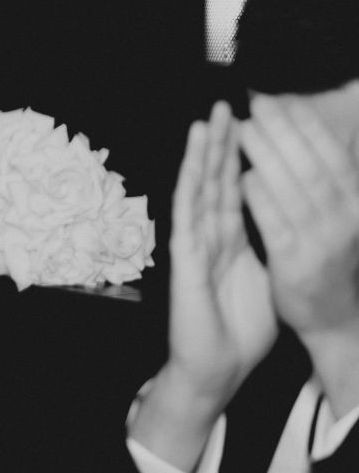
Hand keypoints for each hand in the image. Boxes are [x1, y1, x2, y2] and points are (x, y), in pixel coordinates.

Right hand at [162, 102, 277, 405]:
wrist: (217, 367)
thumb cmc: (240, 330)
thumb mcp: (266, 277)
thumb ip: (269, 246)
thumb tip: (286, 220)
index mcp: (231, 239)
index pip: (236, 188)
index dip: (242, 157)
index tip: (250, 124)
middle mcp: (210, 236)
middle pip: (217, 180)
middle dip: (223, 143)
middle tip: (227, 105)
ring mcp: (195, 245)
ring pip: (199, 190)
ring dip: (203, 155)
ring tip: (208, 120)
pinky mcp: (186, 260)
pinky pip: (188, 216)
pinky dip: (191, 187)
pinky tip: (194, 164)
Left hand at [239, 94, 358, 344]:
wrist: (334, 316)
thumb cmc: (329, 253)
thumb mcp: (340, 214)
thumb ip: (325, 177)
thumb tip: (302, 128)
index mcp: (358, 202)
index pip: (334, 154)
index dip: (307, 124)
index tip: (281, 99)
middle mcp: (347, 219)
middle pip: (312, 165)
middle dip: (284, 130)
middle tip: (255, 104)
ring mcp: (323, 241)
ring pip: (292, 189)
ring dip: (266, 155)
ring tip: (242, 130)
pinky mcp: (296, 262)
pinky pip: (275, 223)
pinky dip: (259, 197)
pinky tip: (242, 177)